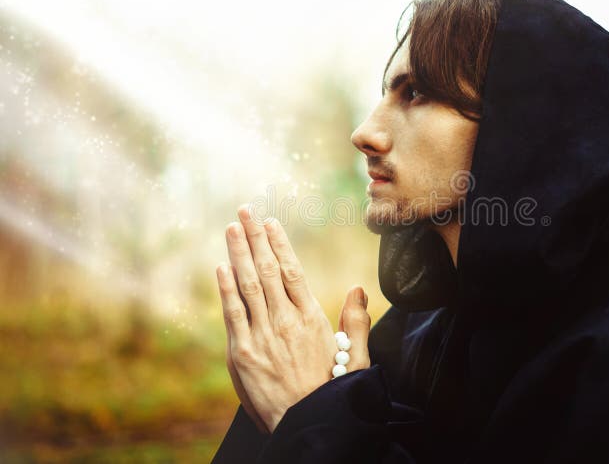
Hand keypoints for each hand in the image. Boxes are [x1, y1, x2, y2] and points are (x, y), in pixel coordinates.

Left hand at [215, 205, 370, 432]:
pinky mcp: (242, 354)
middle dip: (255, 237)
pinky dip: (226, 288)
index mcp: (311, 320)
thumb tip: (357, 289)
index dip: (280, 244)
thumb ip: (356, 322)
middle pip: (267, 270)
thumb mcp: (355, 358)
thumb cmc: (331, 392)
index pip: (293, 272)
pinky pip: (233, 313)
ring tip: (232, 227)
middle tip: (245, 210)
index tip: (271, 222)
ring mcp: (262, 336)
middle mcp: (285, 322)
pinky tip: (221, 266)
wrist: (307, 426)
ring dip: (238, 253)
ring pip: (248, 285)